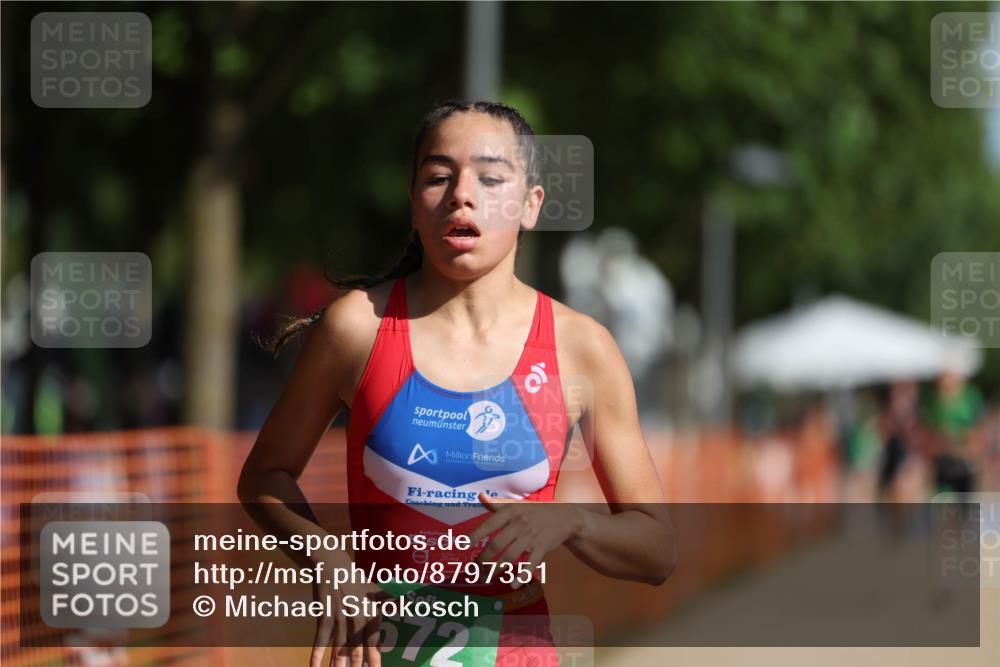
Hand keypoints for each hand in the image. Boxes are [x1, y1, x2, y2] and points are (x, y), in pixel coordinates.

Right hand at [309, 557, 388, 666]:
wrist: (332, 565)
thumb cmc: (354, 578)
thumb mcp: (373, 589)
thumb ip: (387, 600)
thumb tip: (406, 602)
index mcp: (370, 613)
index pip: (373, 642)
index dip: (375, 659)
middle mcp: (356, 618)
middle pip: (356, 650)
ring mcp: (339, 619)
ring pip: (339, 649)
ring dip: (338, 666)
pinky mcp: (324, 618)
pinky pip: (320, 641)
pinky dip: (316, 655)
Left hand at [467, 492, 582, 588]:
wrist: (566, 517)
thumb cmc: (536, 511)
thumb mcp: (517, 504)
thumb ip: (497, 504)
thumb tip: (480, 496)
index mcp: (511, 511)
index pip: (489, 524)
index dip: (475, 535)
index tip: (463, 545)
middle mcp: (520, 523)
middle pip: (497, 544)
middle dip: (483, 559)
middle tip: (475, 568)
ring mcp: (531, 536)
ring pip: (510, 556)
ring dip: (496, 569)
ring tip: (486, 576)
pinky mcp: (542, 547)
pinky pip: (530, 563)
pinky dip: (522, 575)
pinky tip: (513, 584)